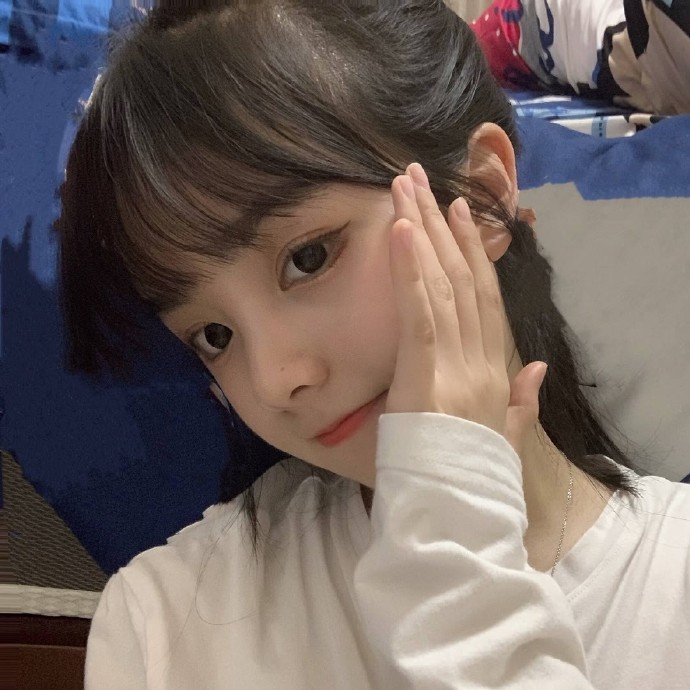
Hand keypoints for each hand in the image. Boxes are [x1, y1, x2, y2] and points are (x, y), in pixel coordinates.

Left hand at [386, 163, 547, 458]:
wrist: (455, 516)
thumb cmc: (470, 478)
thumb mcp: (502, 438)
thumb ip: (522, 401)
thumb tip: (539, 366)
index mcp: (492, 372)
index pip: (483, 299)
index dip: (473, 251)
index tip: (458, 212)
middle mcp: (478, 358)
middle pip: (461, 279)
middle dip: (441, 224)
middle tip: (421, 177)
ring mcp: (455, 362)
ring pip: (440, 285)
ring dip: (421, 231)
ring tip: (404, 186)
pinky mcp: (427, 372)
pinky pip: (418, 312)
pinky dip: (409, 269)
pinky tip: (399, 230)